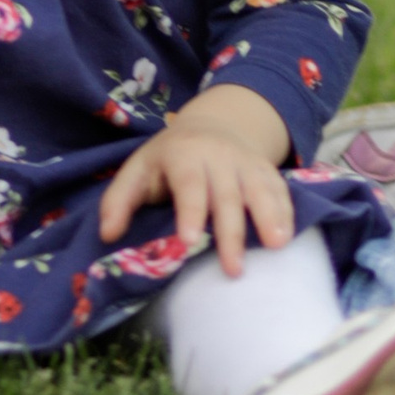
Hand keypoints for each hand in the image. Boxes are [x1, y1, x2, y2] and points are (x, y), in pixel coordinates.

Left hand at [97, 86, 294, 274]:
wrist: (211, 125)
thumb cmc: (168, 160)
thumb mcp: (138, 170)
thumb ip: (118, 200)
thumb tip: (108, 234)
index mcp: (183, 154)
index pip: (188, 183)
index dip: (190, 211)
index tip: (188, 241)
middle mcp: (218, 154)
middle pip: (226, 194)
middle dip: (230, 231)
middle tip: (233, 269)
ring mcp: (245, 160)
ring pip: (259, 188)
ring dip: (269, 216)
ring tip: (276, 246)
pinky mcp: (265, 168)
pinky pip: (278, 187)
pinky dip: (285, 210)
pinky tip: (287, 236)